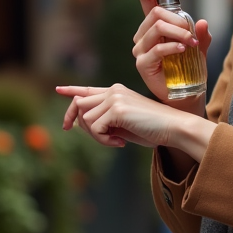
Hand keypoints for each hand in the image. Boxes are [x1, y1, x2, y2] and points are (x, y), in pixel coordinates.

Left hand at [56, 83, 215, 160]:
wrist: (174, 128)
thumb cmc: (152, 129)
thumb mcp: (124, 124)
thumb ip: (105, 120)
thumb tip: (80, 122)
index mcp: (117, 92)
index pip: (88, 90)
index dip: (72, 91)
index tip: (59, 90)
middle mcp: (113, 91)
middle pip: (79, 106)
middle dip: (82, 127)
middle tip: (105, 140)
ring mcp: (114, 98)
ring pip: (85, 119)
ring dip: (97, 137)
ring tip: (116, 141)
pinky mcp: (117, 109)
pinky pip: (95, 129)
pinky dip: (104, 141)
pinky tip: (120, 143)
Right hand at [133, 0, 212, 108]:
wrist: (186, 95)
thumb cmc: (190, 69)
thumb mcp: (199, 48)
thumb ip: (200, 35)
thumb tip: (202, 22)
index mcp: (153, 25)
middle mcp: (143, 35)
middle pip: (155, 13)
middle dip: (178, 20)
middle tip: (192, 34)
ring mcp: (141, 49)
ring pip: (157, 28)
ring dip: (179, 33)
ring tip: (192, 43)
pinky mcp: (143, 64)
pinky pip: (157, 48)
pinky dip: (173, 46)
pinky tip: (184, 49)